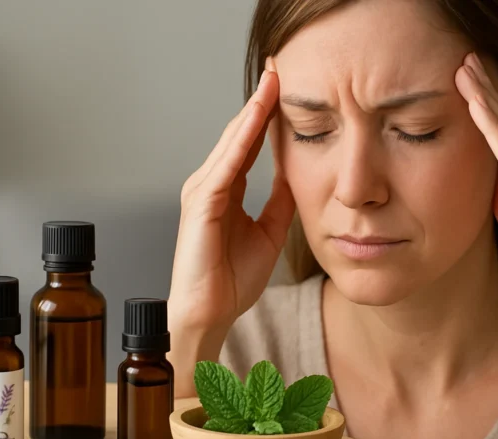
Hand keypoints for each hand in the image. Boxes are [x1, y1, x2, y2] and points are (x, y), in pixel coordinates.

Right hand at [169, 66, 294, 335]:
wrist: (210, 312)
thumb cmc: (232, 279)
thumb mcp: (269, 231)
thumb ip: (279, 201)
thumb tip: (295, 174)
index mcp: (227, 190)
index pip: (249, 143)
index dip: (268, 115)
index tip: (286, 88)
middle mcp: (212, 184)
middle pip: (239, 133)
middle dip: (261, 100)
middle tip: (279, 68)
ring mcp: (203, 191)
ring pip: (232, 142)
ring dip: (253, 111)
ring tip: (272, 81)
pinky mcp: (202, 204)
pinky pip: (226, 166)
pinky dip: (242, 141)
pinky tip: (257, 119)